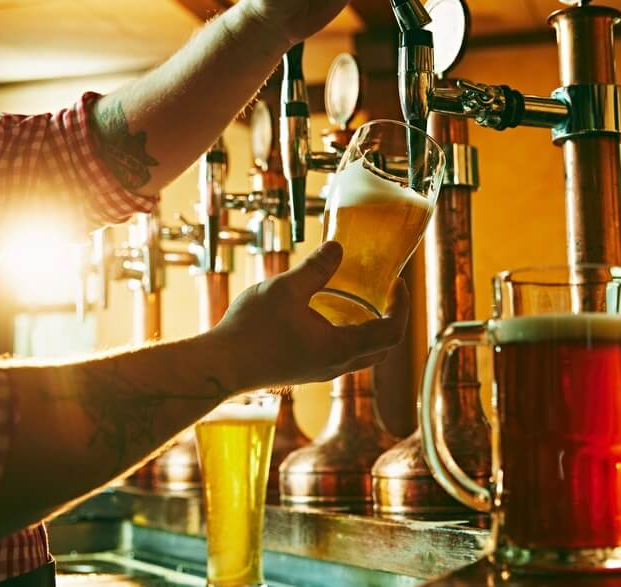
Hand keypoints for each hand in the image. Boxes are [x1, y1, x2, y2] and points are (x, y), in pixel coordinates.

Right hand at [207, 241, 409, 389]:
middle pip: (382, 349)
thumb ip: (315, 268)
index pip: (392, 332)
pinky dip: (347, 335)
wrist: (218, 366)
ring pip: (361, 355)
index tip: (397, 283)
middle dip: (391, 320)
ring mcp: (319, 371)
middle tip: (385, 292)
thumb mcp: (286, 288)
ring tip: (359, 299)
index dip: (402, 307)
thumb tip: (337, 248)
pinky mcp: (303, 370)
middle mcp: (335, 365)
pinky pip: (339, 355)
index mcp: (341, 348)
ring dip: (369, 329)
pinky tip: (326, 313)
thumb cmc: (251, 330)